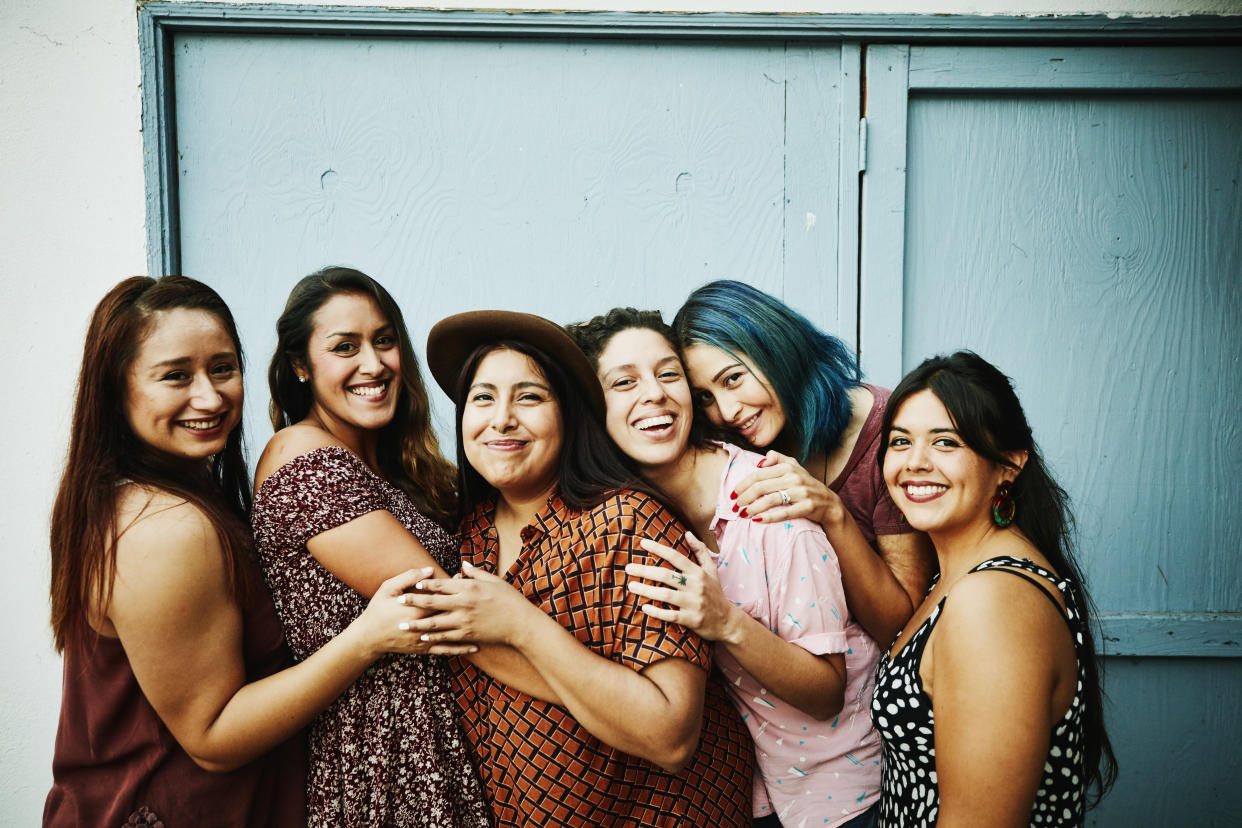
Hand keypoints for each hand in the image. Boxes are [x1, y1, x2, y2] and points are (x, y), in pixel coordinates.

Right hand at [352, 568, 477, 657]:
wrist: (368, 637)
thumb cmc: (377, 609)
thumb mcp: (388, 588)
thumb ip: (408, 577)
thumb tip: (428, 570)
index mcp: (416, 608)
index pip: (440, 596)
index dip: (454, 587)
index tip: (464, 578)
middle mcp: (423, 625)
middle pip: (450, 613)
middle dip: (464, 605)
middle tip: (478, 596)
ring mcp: (424, 639)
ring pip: (451, 633)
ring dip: (468, 628)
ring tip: (485, 622)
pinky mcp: (423, 650)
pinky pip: (445, 650)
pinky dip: (460, 649)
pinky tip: (474, 647)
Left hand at [399, 562, 539, 647]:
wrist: (520, 622)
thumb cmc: (509, 598)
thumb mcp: (494, 580)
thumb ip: (476, 573)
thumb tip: (463, 565)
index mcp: (469, 588)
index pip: (442, 584)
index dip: (426, 583)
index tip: (413, 583)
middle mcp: (463, 604)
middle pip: (433, 602)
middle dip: (413, 602)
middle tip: (397, 603)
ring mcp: (464, 621)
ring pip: (435, 623)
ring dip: (417, 624)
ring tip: (402, 625)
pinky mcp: (467, 634)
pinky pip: (446, 637)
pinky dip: (433, 638)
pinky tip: (423, 638)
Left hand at [624, 533, 741, 643]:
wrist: (727, 621)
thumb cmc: (715, 593)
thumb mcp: (712, 570)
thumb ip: (700, 551)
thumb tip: (687, 533)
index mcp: (698, 572)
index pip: (676, 556)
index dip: (658, 549)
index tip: (642, 543)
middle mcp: (696, 586)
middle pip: (666, 575)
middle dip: (645, 570)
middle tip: (628, 568)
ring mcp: (693, 603)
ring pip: (666, 595)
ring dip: (646, 590)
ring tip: (631, 586)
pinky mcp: (692, 620)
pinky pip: (671, 616)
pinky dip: (657, 612)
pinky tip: (644, 608)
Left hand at [731, 450, 846, 528]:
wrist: (829, 503)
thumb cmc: (806, 485)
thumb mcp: (794, 467)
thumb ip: (777, 459)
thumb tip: (760, 461)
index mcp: (788, 466)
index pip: (758, 475)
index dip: (742, 484)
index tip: (732, 494)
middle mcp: (794, 477)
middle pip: (761, 487)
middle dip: (744, 498)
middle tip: (734, 506)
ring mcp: (801, 492)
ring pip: (770, 499)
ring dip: (753, 508)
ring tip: (742, 514)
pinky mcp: (807, 507)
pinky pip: (784, 513)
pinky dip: (769, 517)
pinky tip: (757, 520)